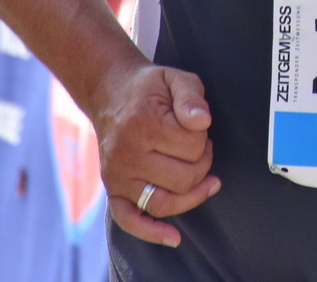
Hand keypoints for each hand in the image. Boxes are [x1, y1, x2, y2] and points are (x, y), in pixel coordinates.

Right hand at [92, 63, 219, 247]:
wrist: (111, 94)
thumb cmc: (150, 88)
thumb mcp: (175, 78)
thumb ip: (192, 96)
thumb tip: (201, 122)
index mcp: (144, 124)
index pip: (194, 147)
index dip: (204, 138)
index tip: (198, 127)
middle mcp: (126, 154)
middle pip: (184, 178)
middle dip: (202, 164)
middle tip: (199, 147)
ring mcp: (118, 175)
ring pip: (165, 202)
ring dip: (192, 194)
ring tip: (204, 179)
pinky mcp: (113, 189)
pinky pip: (130, 220)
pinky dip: (151, 232)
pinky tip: (173, 237)